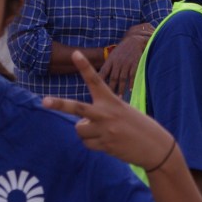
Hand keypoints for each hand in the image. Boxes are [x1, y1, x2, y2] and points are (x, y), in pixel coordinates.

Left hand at [42, 50, 174, 168]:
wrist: (156, 148)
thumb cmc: (139, 126)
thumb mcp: (123, 112)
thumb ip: (102, 113)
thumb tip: (81, 125)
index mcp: (112, 101)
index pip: (95, 81)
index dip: (84, 66)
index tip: (75, 53)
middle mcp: (107, 114)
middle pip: (77, 107)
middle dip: (59, 104)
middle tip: (45, 101)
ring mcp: (105, 130)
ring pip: (79, 130)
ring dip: (85, 132)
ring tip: (102, 132)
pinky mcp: (105, 145)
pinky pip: (87, 144)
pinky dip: (93, 143)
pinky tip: (108, 142)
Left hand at [98, 23, 153, 96]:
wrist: (134, 40)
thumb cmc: (122, 51)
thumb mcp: (113, 57)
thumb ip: (107, 67)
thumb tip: (99, 79)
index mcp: (110, 61)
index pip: (103, 73)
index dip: (99, 82)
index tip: (95, 91)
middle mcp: (117, 63)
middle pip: (112, 78)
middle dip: (110, 89)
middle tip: (107, 100)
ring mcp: (126, 64)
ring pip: (122, 78)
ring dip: (120, 89)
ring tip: (119, 98)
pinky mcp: (135, 64)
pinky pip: (132, 75)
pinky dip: (131, 83)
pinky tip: (130, 90)